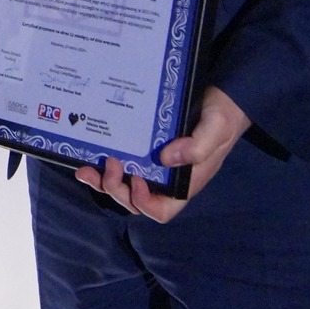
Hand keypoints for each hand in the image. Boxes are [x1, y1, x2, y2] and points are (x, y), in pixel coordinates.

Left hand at [75, 85, 250, 222]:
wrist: (223, 98)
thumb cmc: (223, 117)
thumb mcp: (216, 130)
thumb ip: (197, 147)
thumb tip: (166, 159)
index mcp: (184, 183)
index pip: (161, 210)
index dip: (143, 202)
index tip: (135, 178)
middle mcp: (166, 180)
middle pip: (135, 201)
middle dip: (116, 189)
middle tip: (109, 162)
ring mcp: (154, 167)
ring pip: (123, 186)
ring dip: (103, 181)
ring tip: (86, 169)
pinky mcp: (145, 150)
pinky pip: (121, 165)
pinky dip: (103, 166)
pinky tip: (90, 155)